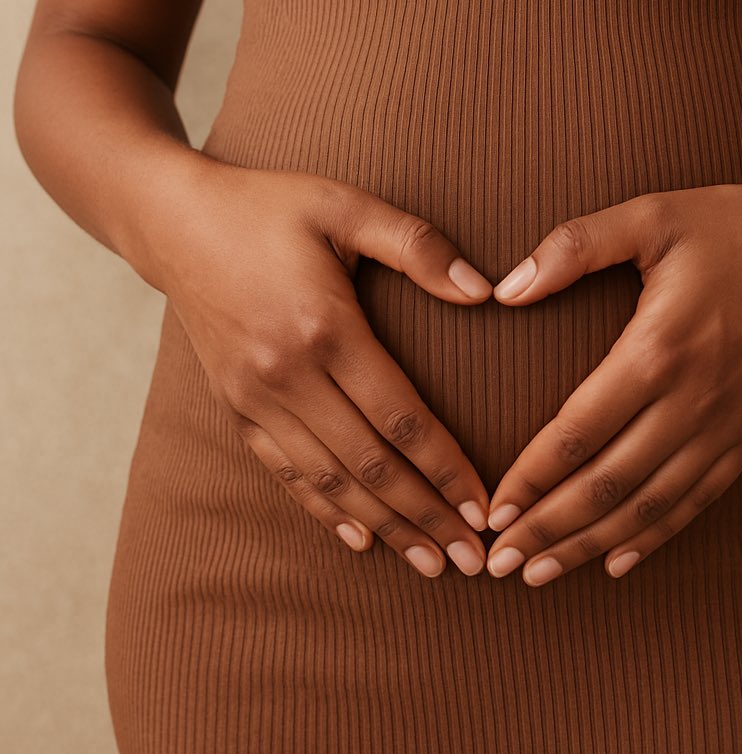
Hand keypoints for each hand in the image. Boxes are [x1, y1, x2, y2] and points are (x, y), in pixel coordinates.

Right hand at [127, 157, 495, 577]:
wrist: (172, 221)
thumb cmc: (268, 208)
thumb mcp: (345, 205)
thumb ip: (417, 246)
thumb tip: (486, 291)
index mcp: (325, 327)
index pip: (402, 419)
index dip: (448, 469)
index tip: (484, 507)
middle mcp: (288, 374)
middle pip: (372, 465)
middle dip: (427, 516)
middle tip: (472, 559)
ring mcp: (255, 397)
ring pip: (330, 480)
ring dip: (384, 527)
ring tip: (429, 564)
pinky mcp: (234, 407)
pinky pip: (284, 472)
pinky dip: (323, 510)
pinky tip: (359, 540)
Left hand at [483, 180, 741, 584]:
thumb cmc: (735, 227)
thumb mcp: (652, 216)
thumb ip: (574, 247)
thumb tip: (505, 289)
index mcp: (657, 351)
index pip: (577, 434)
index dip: (529, 480)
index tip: (491, 513)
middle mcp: (692, 403)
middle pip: (606, 485)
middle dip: (547, 529)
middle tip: (501, 563)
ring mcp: (725, 428)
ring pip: (647, 506)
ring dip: (590, 545)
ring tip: (542, 575)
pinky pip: (696, 501)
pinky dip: (654, 536)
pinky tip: (617, 561)